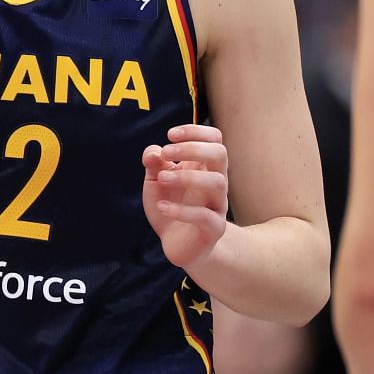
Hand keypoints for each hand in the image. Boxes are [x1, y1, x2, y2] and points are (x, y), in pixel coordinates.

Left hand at [141, 124, 228, 267]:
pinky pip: (205, 216)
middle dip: (193, 148)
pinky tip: (161, 206)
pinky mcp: (213, 228)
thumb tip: (154, 152)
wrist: (177, 243)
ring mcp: (217, 205)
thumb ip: (153, 163)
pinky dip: (181, 209)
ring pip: (217, 182)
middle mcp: (215, 182)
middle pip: (220, 154)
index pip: (214, 138)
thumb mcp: (155, 181)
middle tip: (167, 152)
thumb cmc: (169, 204)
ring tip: (162, 178)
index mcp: (203, 166)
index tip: (170, 135)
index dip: (195, 131)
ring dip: (187, 176)